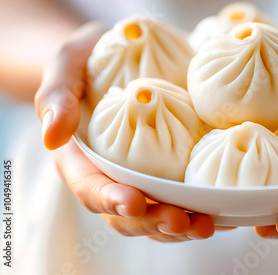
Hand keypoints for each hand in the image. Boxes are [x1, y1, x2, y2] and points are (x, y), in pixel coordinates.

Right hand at [35, 22, 215, 241]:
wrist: (121, 51)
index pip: (92, 189)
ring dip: (182, 225)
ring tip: (206, 224)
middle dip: (153, 222)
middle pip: (129, 214)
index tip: (133, 202)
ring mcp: (146, 173)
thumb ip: (56, 96)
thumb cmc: (89, 60)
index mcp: (83, 159)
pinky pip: (185, 194)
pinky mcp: (173, 164)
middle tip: (181, 220)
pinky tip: (225, 211)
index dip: (110, 200)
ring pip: (159, 212)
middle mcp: (115, 174)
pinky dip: (203, 206)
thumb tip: (53, 136)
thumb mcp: (67, 66)